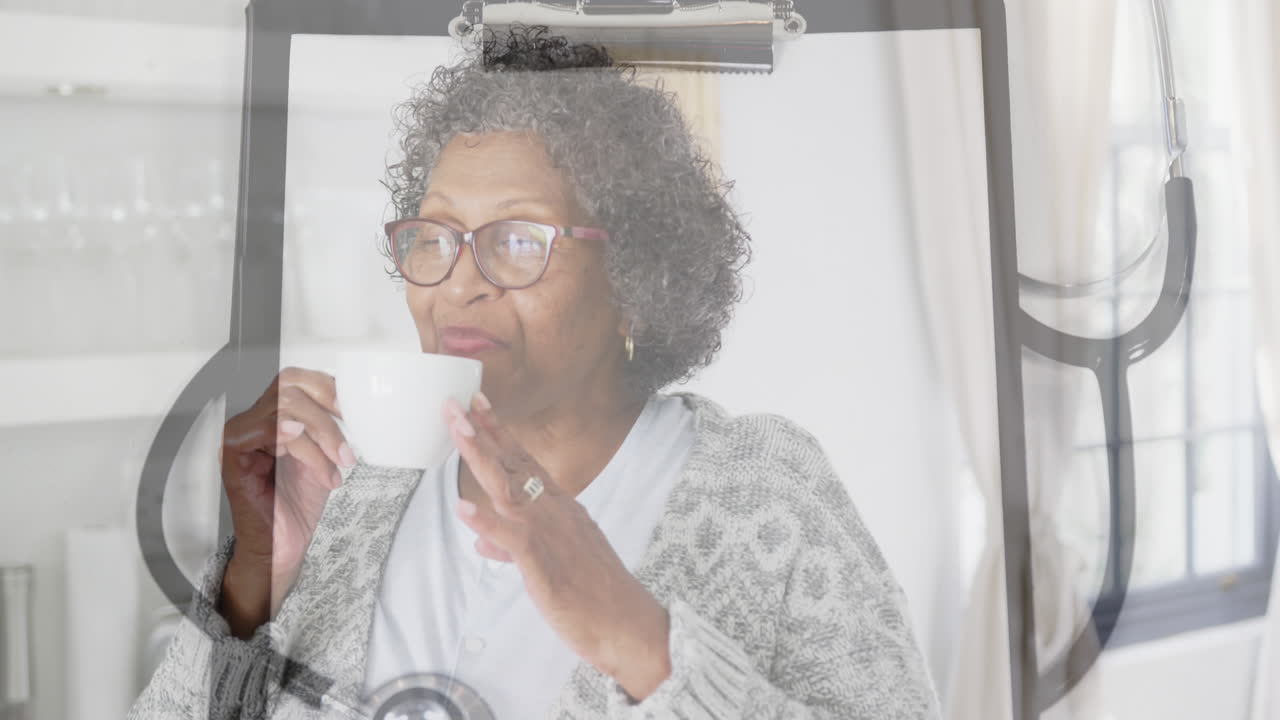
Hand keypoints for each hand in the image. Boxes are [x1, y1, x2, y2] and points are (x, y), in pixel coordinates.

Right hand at [219, 367, 355, 635]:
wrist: (280, 548)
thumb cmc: (300, 505)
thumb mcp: (326, 457)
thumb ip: (334, 428)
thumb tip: (362, 404)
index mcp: (274, 414)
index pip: (299, 378)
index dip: (331, 388)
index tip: (358, 413)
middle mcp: (253, 419)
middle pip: (290, 385)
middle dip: (328, 414)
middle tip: (348, 452)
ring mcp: (239, 435)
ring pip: (284, 407)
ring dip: (320, 437)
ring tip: (336, 469)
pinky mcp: (232, 456)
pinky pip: (266, 432)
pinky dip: (298, 444)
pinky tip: (317, 466)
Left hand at [444, 393, 672, 699]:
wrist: (626, 623)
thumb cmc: (593, 594)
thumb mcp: (551, 563)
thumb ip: (514, 547)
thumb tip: (483, 543)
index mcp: (559, 507)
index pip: (524, 461)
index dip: (498, 433)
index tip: (478, 406)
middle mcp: (554, 511)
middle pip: (512, 464)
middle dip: (482, 433)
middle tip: (455, 404)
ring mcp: (549, 533)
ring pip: (508, 489)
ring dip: (481, 458)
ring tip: (459, 432)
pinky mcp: (543, 563)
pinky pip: (511, 538)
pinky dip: (487, 523)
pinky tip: (463, 508)